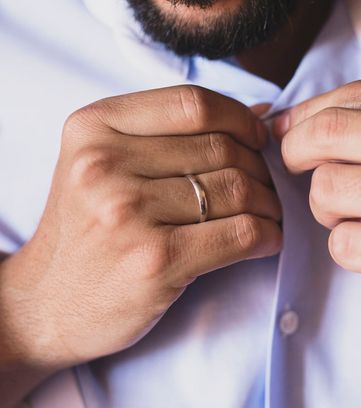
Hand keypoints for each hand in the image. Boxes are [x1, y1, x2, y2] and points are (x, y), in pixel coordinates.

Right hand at [0, 85, 281, 370]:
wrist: (46, 303)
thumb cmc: (87, 229)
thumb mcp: (106, 163)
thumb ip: (174, 133)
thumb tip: (259, 114)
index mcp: (94, 126)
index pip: (193, 104)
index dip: (240, 119)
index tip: (258, 138)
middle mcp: (105, 163)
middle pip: (221, 147)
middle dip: (259, 167)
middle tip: (266, 186)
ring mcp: (128, 211)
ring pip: (238, 188)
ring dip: (268, 203)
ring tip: (268, 214)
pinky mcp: (156, 259)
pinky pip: (241, 232)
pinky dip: (267, 235)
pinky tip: (267, 240)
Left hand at [275, 79, 360, 347]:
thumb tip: (287, 121)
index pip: (352, 95)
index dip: (305, 117)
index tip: (289, 136)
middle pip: (329, 135)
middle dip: (296, 155)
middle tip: (307, 175)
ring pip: (328, 189)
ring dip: (324, 208)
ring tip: (353, 216)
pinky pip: (344, 244)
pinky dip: (345, 247)